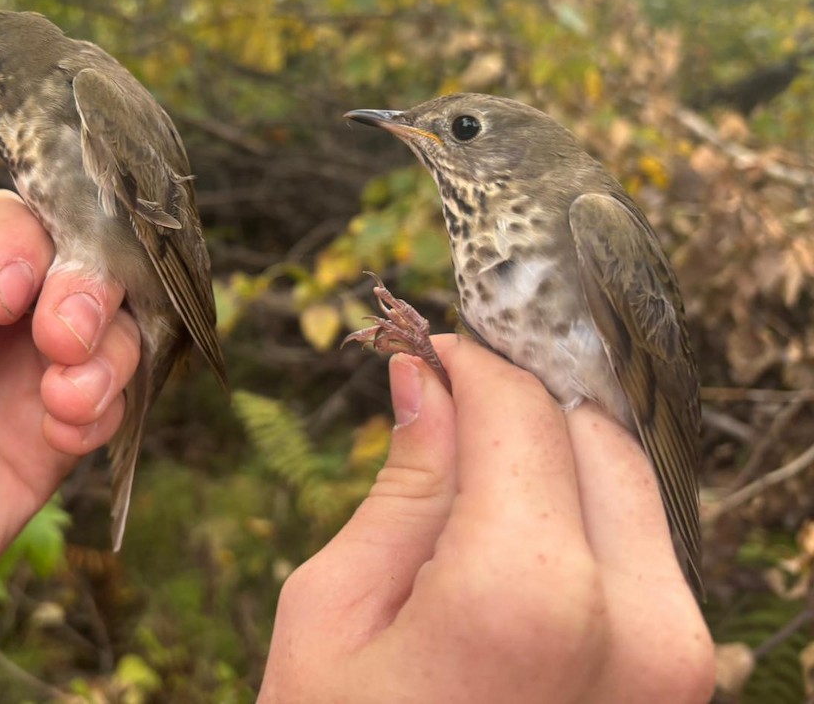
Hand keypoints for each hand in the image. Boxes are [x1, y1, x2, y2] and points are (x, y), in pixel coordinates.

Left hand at [0, 191, 138, 690]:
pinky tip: (63, 438)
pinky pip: (111, 398)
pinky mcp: (58, 428)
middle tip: (63, 340)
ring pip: (109, 326)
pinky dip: (104, 410)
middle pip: (72, 262)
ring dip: (107, 352)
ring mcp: (29, 369)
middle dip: (84, 291)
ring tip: (65, 401)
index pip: (1, 222)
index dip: (21, 244)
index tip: (5, 298)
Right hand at [260, 337, 714, 702]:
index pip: (521, 411)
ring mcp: (678, 667)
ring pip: (635, 490)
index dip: (471, 362)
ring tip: (477, 463)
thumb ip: (402, 486)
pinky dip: (589, 517)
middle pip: (595, 436)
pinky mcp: (683, 691)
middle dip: (524, 398)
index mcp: (525, 595)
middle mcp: (637, 625)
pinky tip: (518, 526)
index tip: (429, 349)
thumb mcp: (334, 614)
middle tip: (451, 394)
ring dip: (561, 454)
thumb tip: (424, 381)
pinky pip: (646, 557)